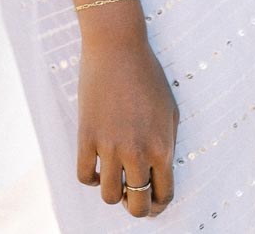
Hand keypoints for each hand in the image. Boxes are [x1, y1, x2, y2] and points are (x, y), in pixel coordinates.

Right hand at [77, 27, 178, 218]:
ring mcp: (110, 145)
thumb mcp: (170, 111)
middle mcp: (137, 152)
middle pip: (137, 205)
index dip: (159, 204)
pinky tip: (97, 165)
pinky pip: (84, 176)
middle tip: (134, 197)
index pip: (163, 195)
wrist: (117, 46)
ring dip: (114, 194)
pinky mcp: (86, 135)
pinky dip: (91, 178)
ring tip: (114, 178)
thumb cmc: (147, 74)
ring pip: (110, 197)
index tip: (153, 201)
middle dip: (137, 208)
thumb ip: (167, 144)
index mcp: (162, 147)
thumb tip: (159, 172)